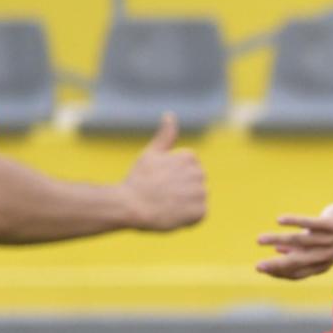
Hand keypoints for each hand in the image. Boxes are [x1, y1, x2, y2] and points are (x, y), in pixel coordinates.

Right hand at [123, 113, 206, 232]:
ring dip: (185, 205)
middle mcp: (199, 173)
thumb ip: (165, 136)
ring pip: (197, 200)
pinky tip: (173, 215)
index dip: (174, 178)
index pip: (190, 170)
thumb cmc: (138, 179)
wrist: (131, 205)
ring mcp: (200, 193)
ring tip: (167, 204)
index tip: (161, 180)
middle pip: (195, 185)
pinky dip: (188, 218)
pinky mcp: (200, 211)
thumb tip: (170, 114)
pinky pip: (199, 215)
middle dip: (182, 190)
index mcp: (190, 158)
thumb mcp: (151, 153)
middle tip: (162, 194)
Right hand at [257, 195, 332, 279]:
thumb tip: (278, 253)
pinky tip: (279, 220)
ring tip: (259, 239)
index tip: (263, 270)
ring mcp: (330, 240)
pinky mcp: (332, 225)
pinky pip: (310, 223)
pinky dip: (294, 221)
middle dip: (276, 265)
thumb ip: (301, 250)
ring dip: (277, 240)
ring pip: (299, 242)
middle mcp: (326, 255)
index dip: (280, 274)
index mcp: (322, 264)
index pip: (298, 274)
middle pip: (297, 262)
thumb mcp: (319, 245)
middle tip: (257, 266)